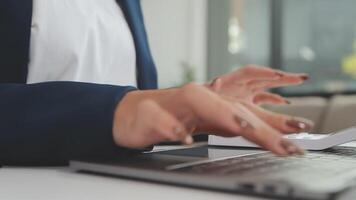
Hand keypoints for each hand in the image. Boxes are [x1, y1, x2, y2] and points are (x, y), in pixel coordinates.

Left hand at [113, 83, 303, 155]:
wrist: (132, 113)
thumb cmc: (136, 117)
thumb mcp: (142, 121)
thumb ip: (160, 124)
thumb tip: (179, 134)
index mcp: (190, 97)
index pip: (222, 110)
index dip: (240, 122)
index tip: (256, 134)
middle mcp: (206, 97)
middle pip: (242, 114)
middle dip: (266, 131)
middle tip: (289, 148)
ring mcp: (213, 105)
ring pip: (248, 116)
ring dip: (271, 129)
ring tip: (294, 139)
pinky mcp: (214, 115)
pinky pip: (243, 120)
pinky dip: (261, 128)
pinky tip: (273, 134)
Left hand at [206, 65, 313, 133]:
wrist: (197, 108)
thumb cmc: (201, 100)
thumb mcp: (205, 94)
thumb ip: (212, 88)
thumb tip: (216, 81)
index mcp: (231, 80)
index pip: (251, 72)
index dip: (265, 73)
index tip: (278, 75)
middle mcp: (241, 84)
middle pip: (264, 77)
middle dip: (282, 77)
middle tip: (300, 77)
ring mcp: (245, 92)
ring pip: (267, 86)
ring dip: (282, 84)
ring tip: (299, 81)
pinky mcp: (246, 101)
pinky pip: (263, 98)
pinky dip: (274, 99)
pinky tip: (285, 102)